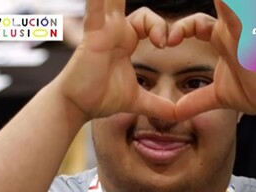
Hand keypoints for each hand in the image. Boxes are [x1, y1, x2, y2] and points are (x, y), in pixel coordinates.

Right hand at [56, 0, 174, 120]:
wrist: (78, 105)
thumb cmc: (101, 98)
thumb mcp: (137, 100)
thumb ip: (158, 105)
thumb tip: (177, 116)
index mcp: (126, 40)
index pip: (151, 22)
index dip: (163, 29)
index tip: (169, 44)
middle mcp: (115, 30)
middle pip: (137, 6)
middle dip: (151, 15)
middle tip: (167, 19)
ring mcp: (103, 28)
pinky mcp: (95, 32)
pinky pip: (97, 6)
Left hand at [168, 0, 255, 120]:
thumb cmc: (253, 93)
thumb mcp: (216, 96)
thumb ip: (195, 101)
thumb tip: (175, 113)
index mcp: (221, 40)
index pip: (195, 25)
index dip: (179, 30)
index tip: (166, 45)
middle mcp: (230, 32)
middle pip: (203, 15)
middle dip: (183, 24)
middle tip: (168, 41)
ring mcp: (241, 32)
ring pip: (225, 8)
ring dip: (217, 4)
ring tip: (212, 2)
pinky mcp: (249, 39)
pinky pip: (237, 18)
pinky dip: (228, 9)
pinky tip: (221, 1)